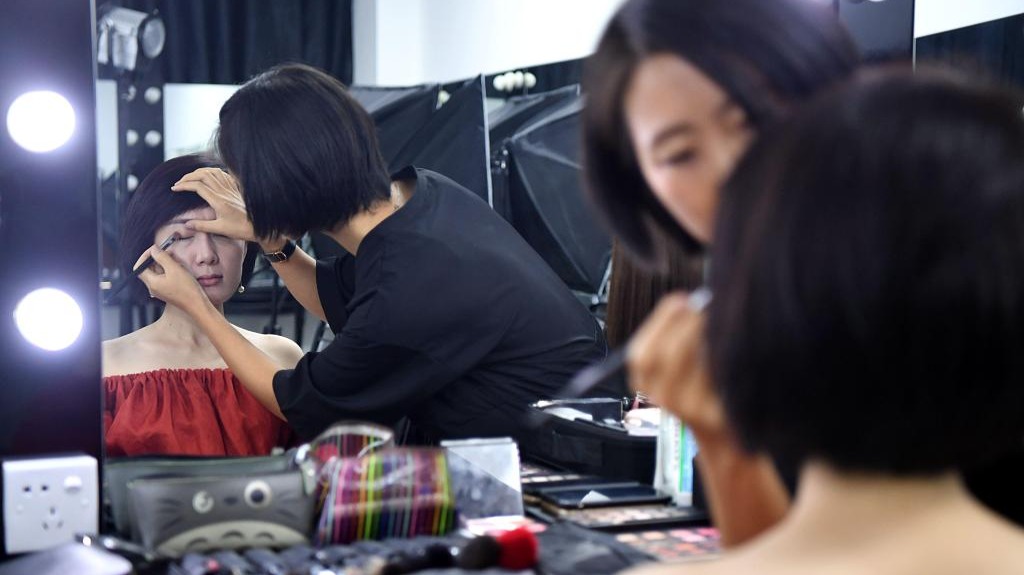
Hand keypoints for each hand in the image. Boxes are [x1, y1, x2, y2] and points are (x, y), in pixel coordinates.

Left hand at [134, 246, 207, 314]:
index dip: (145, 256)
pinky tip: (177, 268)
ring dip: (163, 263)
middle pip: (147, 269)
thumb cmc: (186, 288)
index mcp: (152, 283)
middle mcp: (153, 287)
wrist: (197, 304)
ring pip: (156, 273)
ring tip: (174, 259)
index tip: (155, 249)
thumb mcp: (174, 269)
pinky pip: (163, 277)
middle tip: (167, 251)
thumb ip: (162, 257)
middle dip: (155, 258)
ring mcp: (160, 290)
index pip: (139, 267)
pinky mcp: (167, 291)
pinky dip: (167, 270)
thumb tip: (154, 249)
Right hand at [171, 168, 257, 241]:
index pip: (198, 186)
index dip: (184, 185)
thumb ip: (202, 226)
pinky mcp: (235, 189)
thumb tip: (186, 224)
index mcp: (218, 200)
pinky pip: (224, 175)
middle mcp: (224, 192)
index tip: (174, 188)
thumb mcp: (220, 229)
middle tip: (179, 182)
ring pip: (213, 172)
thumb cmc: (240, 229)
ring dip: (200, 172)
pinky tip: (208, 175)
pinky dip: (213, 172)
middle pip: (203, 175)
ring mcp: (230, 189)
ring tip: (190, 177)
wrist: (258, 227)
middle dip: (189, 176)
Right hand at [626, 292, 729, 444]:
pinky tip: (733, 342)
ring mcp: (690, 409)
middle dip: (687, 323)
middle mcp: (662, 398)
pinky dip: (727, 354)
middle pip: (666, 356)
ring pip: (696, 363)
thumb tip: (690, 301)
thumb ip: (674, 337)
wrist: (720, 436)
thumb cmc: (698, 391)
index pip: (641, 353)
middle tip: (705, 305)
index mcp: (645, 383)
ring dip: (709, 335)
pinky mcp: (717, 415)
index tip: (680, 299)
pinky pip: (721, 375)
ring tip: (720, 320)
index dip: (661, 321)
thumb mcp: (674, 369)